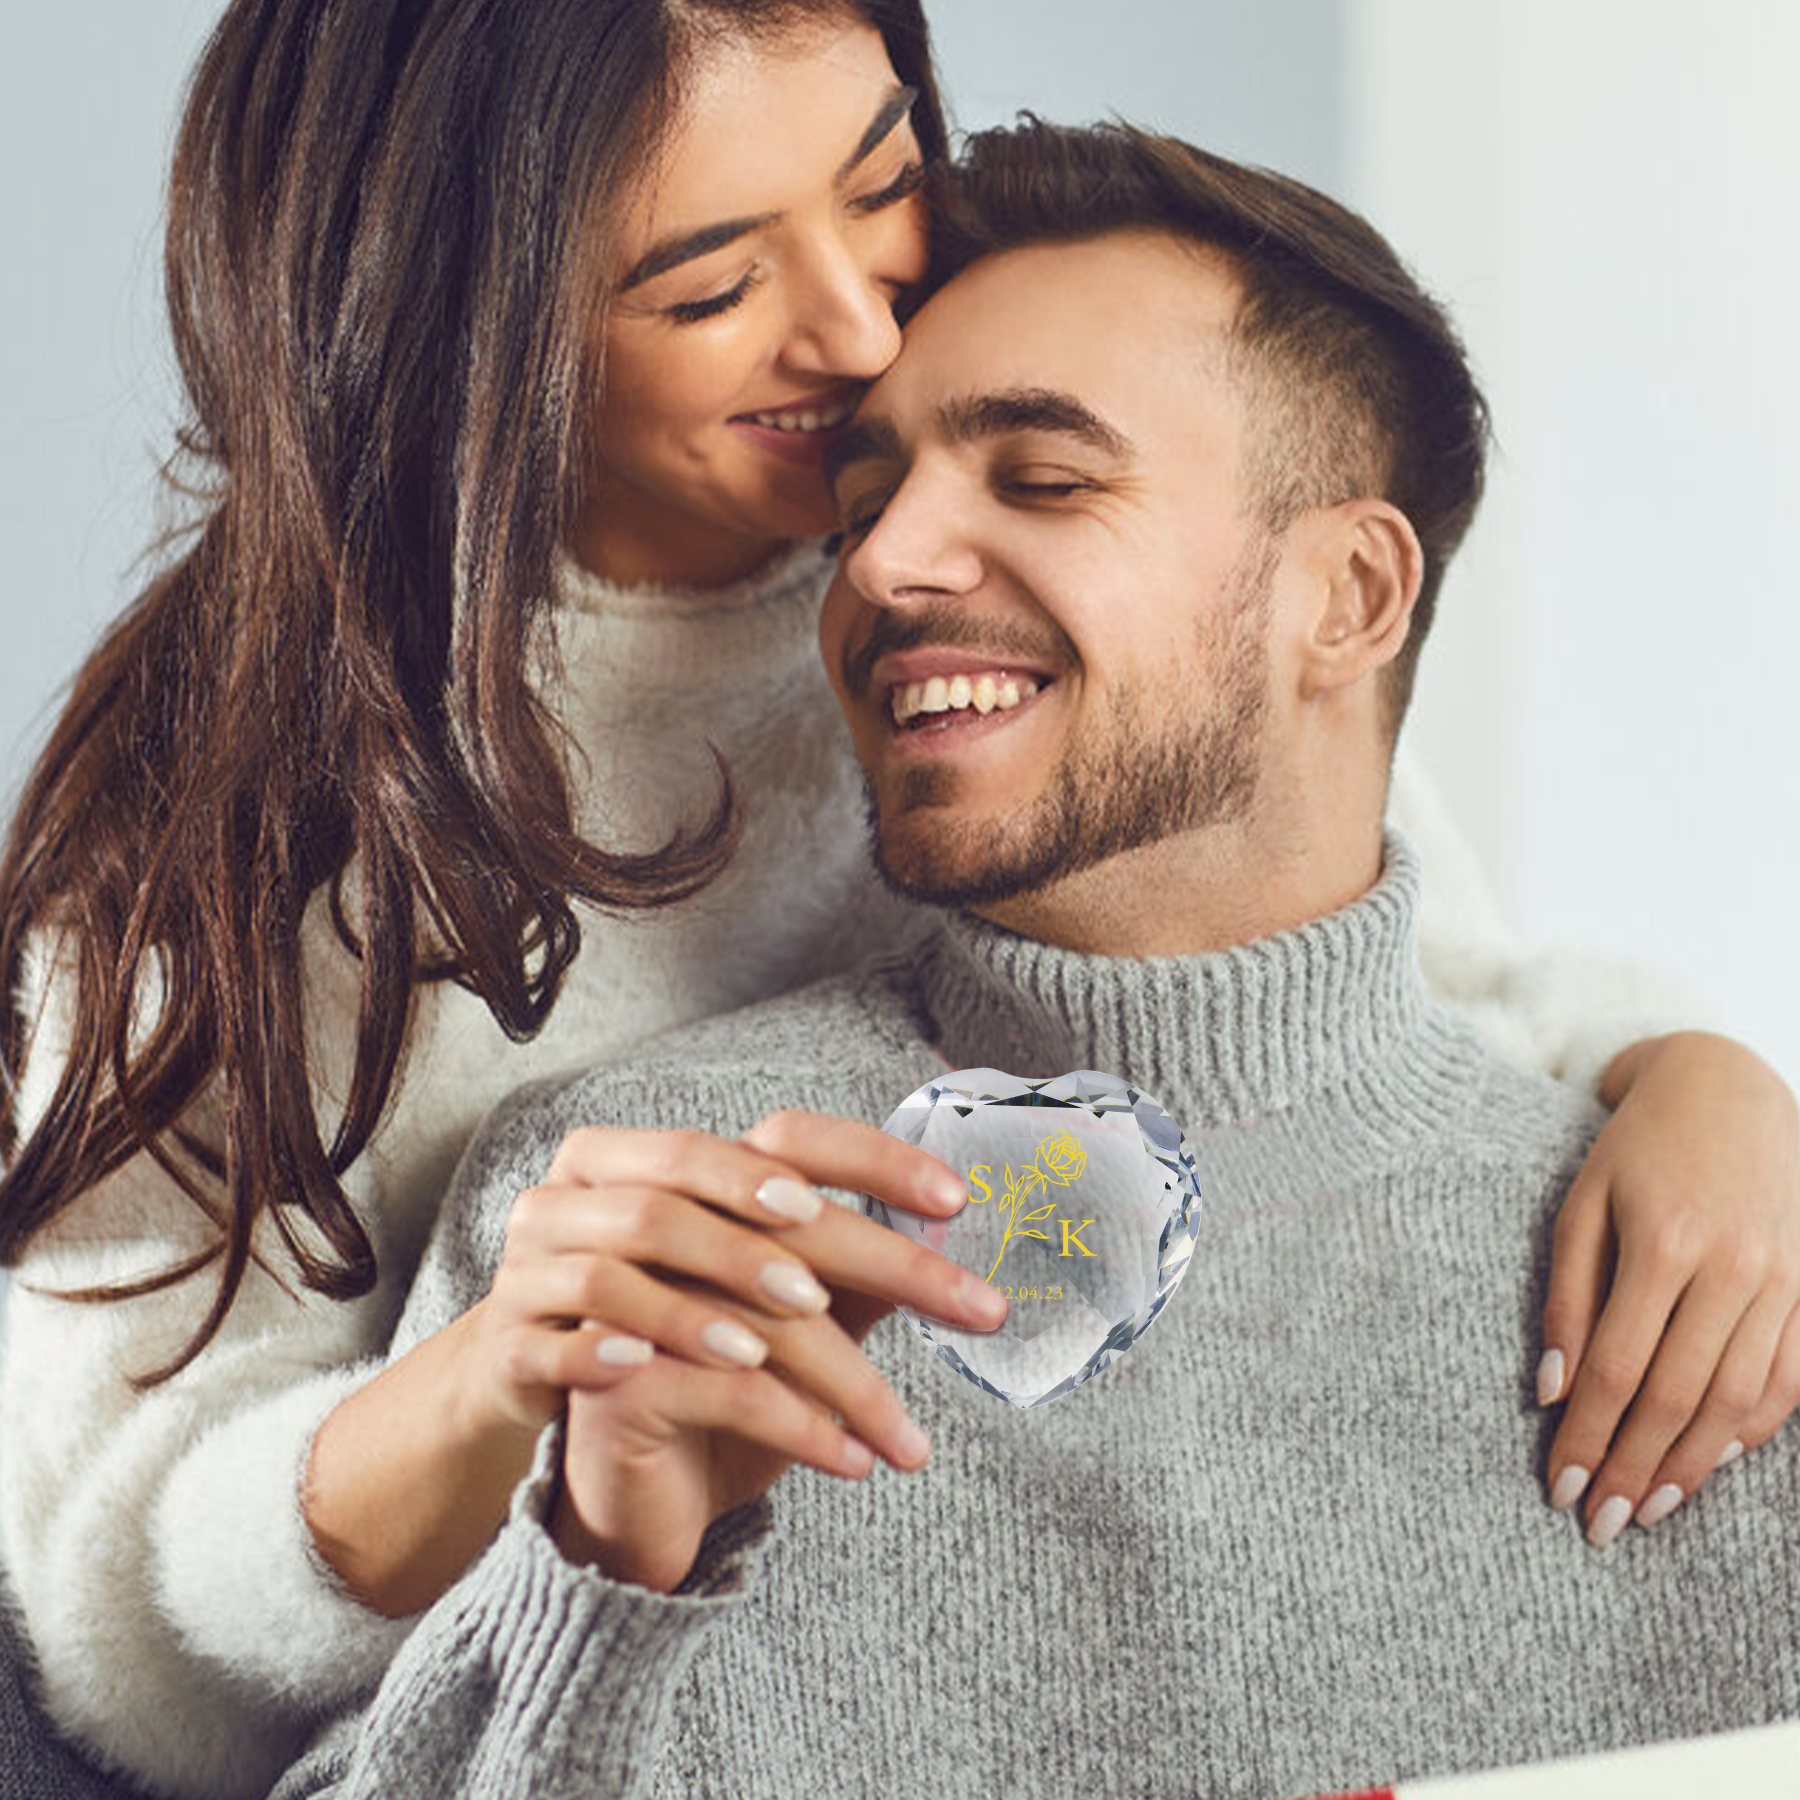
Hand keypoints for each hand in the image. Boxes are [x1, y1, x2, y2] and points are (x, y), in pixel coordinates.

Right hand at [463, 1108, 1007, 1592]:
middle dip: (886, 1263)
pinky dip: (781, 1425)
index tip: (956, 1200)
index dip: (871, 1160)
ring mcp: (586, 1284)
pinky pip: (690, 1390)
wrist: (599, 1480)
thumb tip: (942, 1252)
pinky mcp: (581, 1373)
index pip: (785, 1138)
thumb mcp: (784, 1325)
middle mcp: (625, 1211)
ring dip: (829, 1370)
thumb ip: (844, 1278)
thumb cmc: (706, 1387)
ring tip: (892, 1419)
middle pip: (769, 1218)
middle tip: (977, 1310)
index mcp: (679, 1179)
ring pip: (731, 1314)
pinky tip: (844, 1462)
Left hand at [1540, 1032, 1799, 1543]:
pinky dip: (1753, 1429)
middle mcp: (1733, 1269)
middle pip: (1677, 1397)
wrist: (1728, 1090)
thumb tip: (1551, 1391)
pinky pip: (1791, 1379)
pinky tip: (1714, 1462)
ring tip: (1650, 1512)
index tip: (1560, 1489)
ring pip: (1738, 1401)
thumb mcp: (1580, 1206)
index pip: (1617, 1369)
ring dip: (1693, 1467)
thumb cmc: (1635, 1150)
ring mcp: (1784, 1281)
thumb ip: (1566, 1299)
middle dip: (1635, 1470)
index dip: (1588, 1438)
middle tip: (1599, 1526)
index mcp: (1663, 1243)